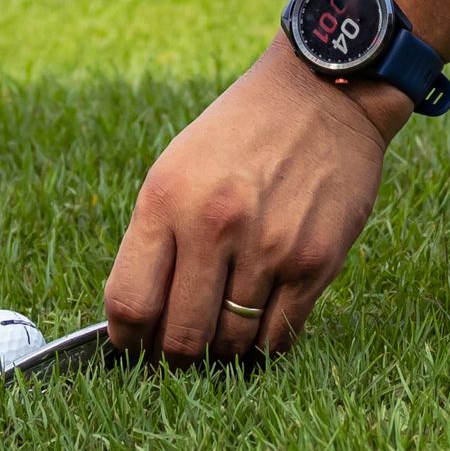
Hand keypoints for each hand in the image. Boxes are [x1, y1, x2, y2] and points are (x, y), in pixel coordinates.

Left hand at [105, 47, 399, 363]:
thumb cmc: (240, 134)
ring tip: (223, 333)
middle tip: (182, 350)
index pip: (130, 303)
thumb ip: (157, 239)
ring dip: (222, 352)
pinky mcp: (314, 263)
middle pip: (180, 338)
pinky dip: (263, 344)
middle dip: (176, 356)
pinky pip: (278, 338)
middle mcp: (213, 225)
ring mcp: (268, 247)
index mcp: (166, 198)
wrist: (322, 94)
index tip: (135, 345)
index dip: (127, 339)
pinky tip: (259, 323)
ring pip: (231, 345)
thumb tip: (141, 319)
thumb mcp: (178, 167)